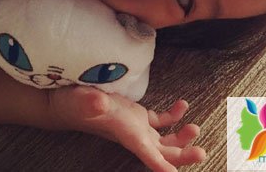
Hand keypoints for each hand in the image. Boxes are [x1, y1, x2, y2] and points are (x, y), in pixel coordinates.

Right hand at [50, 86, 206, 171]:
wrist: (64, 102)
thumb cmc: (71, 103)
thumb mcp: (79, 100)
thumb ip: (90, 102)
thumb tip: (99, 102)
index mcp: (125, 135)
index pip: (148, 156)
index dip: (163, 167)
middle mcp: (134, 136)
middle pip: (163, 154)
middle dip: (183, 154)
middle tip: (202, 151)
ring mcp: (136, 126)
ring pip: (165, 140)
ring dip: (182, 136)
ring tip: (195, 126)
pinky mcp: (136, 115)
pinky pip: (160, 120)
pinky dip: (173, 116)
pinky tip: (182, 105)